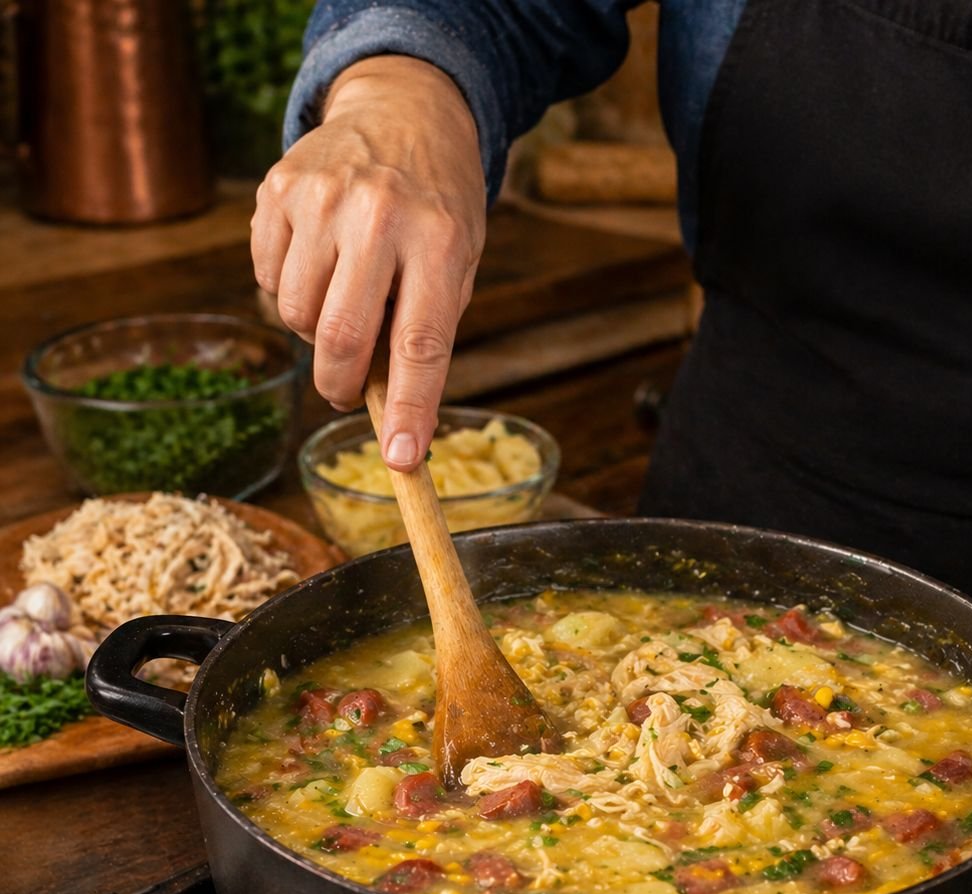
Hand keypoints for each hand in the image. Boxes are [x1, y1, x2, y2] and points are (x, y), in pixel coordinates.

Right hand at [251, 56, 485, 468]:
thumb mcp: (459, 261)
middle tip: (349, 393)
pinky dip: (291, 292)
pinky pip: (268, 279)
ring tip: (345, 302)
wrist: (404, 110)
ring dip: (316, 334)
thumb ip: (426, 330)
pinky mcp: (277, 190)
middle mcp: (377, 216)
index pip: (420, 346)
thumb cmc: (438, 205)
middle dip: (341, 386)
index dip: (409, 410)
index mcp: (437, 241)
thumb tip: (395, 417)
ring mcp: (319, 198)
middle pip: (340, 338)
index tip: (402, 459)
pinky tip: (320, 266)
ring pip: (295, 315)